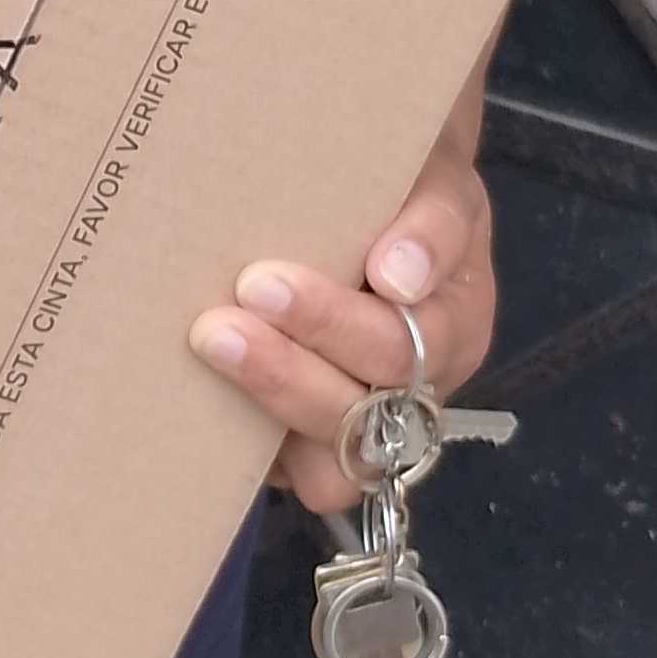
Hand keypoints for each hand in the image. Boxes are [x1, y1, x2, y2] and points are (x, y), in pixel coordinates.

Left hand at [189, 99, 495, 516]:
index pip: (411, 346)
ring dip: (270, 401)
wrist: (372, 199)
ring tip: (211, 343)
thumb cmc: (407, 189)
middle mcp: (419, 389)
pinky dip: (247, 448)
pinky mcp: (313, 452)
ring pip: (333, 466)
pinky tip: (200, 393)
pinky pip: (289, 475)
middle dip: (289, 366)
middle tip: (221, 315)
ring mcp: (369, 428)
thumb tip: (401, 275)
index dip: (336, 326)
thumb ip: (432, 218)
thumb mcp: (435, 181)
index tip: (266, 283)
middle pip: (366, 409)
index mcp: (456, 325)